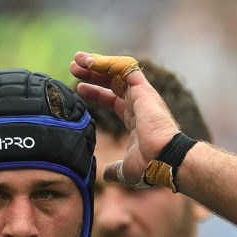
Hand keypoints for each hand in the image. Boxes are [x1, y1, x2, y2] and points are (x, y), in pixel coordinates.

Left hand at [70, 52, 179, 187]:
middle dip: (93, 73)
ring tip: (78, 59)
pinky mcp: (143, 89)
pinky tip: (90, 61)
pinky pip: (125, 68)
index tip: (79, 88)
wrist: (163, 160)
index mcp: (135, 119)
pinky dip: (107, 62)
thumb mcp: (126, 170)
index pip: (113, 99)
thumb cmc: (149, 166)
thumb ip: (115, 169)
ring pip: (117, 71)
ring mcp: (142, 95)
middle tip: (74, 66)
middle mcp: (139, 103)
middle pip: (112, 81)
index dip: (96, 93)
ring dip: (96, 63)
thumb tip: (107, 176)